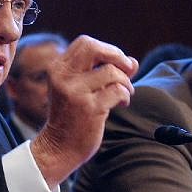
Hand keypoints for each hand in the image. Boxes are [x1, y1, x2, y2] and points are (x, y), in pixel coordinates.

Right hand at [31, 35, 137, 187]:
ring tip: (125, 93)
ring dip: (126, 82)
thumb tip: (133, 61)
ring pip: (112, 71)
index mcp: (58, 69)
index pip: (85, 43)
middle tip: (126, 70)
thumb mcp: (82, 89)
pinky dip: (126, 95)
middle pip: (94, 47)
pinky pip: (118, 91)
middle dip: (117, 56)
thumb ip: (105, 72)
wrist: (59, 148)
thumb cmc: (72, 117)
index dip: (106, 49)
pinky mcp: (89, 108)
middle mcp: (63, 77)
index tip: (116, 64)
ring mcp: (75, 92)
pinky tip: (122, 103)